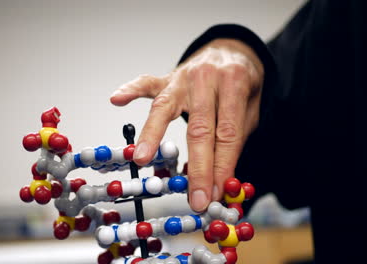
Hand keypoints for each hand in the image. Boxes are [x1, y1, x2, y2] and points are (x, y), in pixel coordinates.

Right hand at [110, 39, 263, 211]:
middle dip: (198, 167)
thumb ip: (235, 141)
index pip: (227, 134)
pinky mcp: (166, 78)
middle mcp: (207, 78)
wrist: (231, 52)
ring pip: (165, 108)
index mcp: (234, 83)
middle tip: (194, 197)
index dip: (222, 167)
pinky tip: (117, 99)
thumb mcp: (249, 110)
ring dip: (153, 135)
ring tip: (142, 158)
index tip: (215, 194)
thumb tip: (220, 181)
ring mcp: (182, 77)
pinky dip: (130, 90)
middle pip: (199, 128)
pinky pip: (145, 83)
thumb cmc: (240, 87)